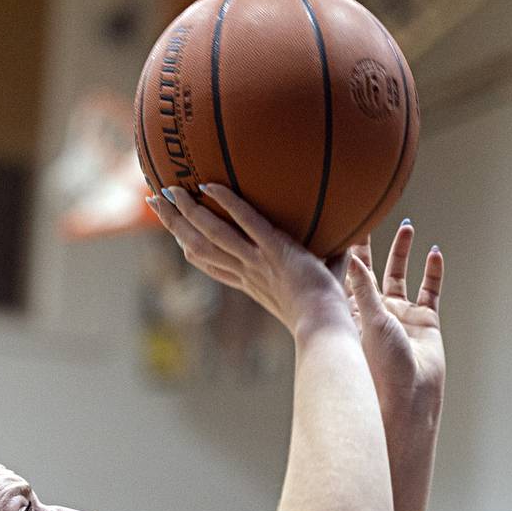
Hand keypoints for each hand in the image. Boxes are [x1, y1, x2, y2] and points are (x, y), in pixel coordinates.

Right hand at [147, 184, 350, 335]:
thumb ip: (332, 256)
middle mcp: (245, 271)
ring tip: (166, 189)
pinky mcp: (274, 250)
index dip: (188, 244)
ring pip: (210, 234)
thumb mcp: (322, 280)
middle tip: (154, 200)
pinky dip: (227, 202)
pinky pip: (246, 222)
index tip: (174, 230)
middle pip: (196, 245)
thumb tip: (358, 236)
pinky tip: (210, 183)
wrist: (325, 327)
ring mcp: (256, 261)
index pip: (210, 262)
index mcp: (249, 281)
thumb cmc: (329, 313)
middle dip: (173, 223)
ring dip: (185, 212)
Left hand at [344, 222, 444, 416]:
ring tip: (408, 226)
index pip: (347, 276)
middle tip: (372, 215)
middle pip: (374, 270)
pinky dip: (433, 272)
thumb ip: (363, 289)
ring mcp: (401, 316)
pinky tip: (435, 252)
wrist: (408, 396)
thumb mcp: (368, 321)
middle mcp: (375, 313)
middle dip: (374, 245)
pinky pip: (430, 291)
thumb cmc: (380, 366)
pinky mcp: (425, 321)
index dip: (346, 252)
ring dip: (405, 252)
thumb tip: (352, 258)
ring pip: (402, 276)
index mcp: (354, 314)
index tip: (342, 225)